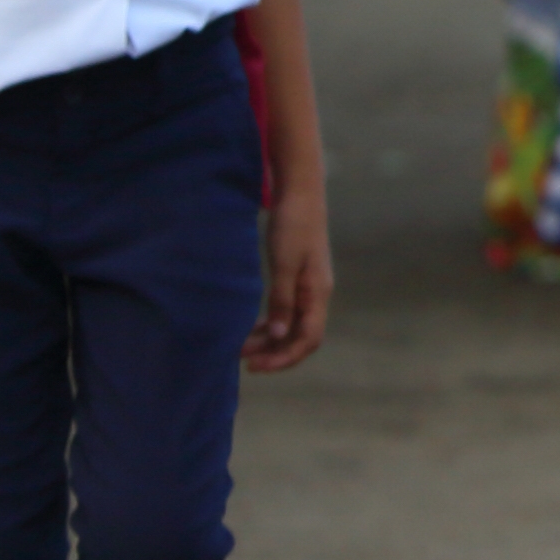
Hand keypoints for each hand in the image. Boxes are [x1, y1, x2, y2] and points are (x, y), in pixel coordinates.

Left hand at [243, 176, 333, 372]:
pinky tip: (253, 327)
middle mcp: (316, 295)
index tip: (255, 365)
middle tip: (243, 361)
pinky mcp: (299, 279)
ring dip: (270, 341)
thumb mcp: (284, 264)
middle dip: (275, 353)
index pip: (307, 339)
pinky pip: (288, 312)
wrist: (300, 194)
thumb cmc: (292, 225)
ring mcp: (309, 287)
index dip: (283, 357)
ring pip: (293, 326)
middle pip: (301, 337)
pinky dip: (271, 324)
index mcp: (317, 293)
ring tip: (242, 348)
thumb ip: (282, 301)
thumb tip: (277, 336)